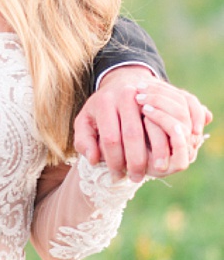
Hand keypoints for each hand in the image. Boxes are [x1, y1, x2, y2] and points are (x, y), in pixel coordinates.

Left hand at [76, 68, 211, 180]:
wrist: (122, 82)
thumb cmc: (100, 110)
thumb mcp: (84, 122)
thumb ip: (83, 141)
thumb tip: (93, 160)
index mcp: (104, 103)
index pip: (111, 138)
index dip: (114, 160)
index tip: (116, 175)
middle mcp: (126, 94)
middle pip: (134, 134)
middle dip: (136, 161)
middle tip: (136, 178)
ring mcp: (147, 93)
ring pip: (156, 128)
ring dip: (158, 153)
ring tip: (154, 170)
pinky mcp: (164, 94)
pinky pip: (172, 120)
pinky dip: (175, 137)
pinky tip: (169, 154)